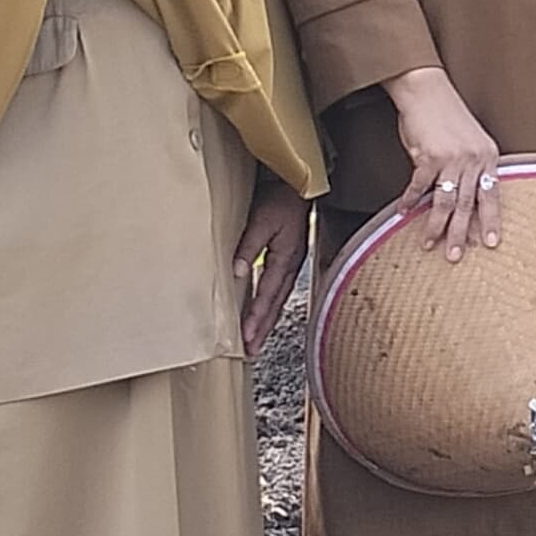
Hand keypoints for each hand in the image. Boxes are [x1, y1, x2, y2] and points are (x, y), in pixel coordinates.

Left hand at [237, 180, 309, 353]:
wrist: (298, 185)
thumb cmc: (281, 200)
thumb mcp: (261, 220)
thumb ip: (249, 247)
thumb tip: (237, 272)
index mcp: (285, 259)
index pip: (267, 294)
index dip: (256, 316)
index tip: (247, 335)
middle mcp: (291, 266)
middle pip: (275, 304)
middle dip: (263, 328)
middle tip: (251, 350)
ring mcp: (293, 264)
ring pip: (278, 300)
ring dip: (267, 321)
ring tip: (256, 340)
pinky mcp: (290, 260)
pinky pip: (280, 290)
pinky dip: (271, 306)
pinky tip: (265, 313)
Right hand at [387, 65, 502, 259]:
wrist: (427, 91)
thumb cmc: (446, 115)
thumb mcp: (469, 141)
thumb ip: (471, 168)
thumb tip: (464, 198)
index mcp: (488, 156)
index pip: (491, 195)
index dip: (491, 220)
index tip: (490, 243)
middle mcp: (473, 159)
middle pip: (468, 204)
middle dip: (461, 233)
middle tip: (455, 255)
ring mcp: (452, 158)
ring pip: (445, 200)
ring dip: (436, 225)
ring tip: (429, 244)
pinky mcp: (429, 155)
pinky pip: (419, 186)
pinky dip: (410, 201)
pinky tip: (404, 212)